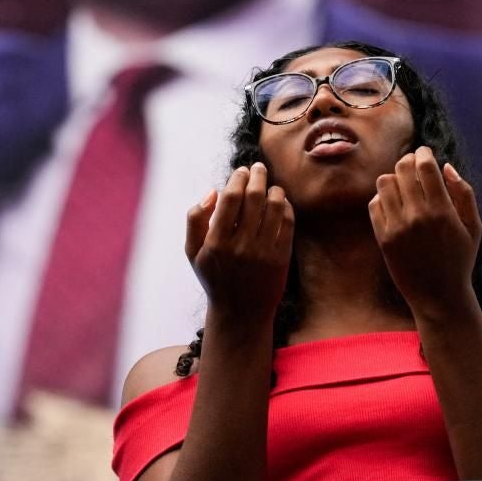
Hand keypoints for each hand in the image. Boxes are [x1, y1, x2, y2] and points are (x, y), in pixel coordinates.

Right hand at [185, 162, 293, 329]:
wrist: (241, 313)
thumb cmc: (215, 277)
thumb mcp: (193, 252)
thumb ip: (195, 219)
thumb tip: (213, 191)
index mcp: (216, 243)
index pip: (230, 197)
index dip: (238, 178)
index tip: (241, 171)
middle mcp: (240, 246)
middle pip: (254, 196)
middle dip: (257, 175)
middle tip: (258, 168)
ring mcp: (263, 252)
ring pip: (274, 206)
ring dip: (274, 189)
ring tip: (270, 186)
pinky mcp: (282, 258)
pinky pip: (288, 222)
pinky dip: (286, 206)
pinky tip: (281, 202)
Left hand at [370, 146, 481, 316]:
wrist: (439, 296)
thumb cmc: (460, 260)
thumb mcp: (474, 227)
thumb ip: (464, 193)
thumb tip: (446, 166)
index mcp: (443, 211)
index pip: (425, 166)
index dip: (424, 153)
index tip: (425, 153)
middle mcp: (417, 216)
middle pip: (402, 169)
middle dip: (408, 161)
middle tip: (413, 166)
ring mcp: (397, 227)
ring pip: (384, 182)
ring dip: (394, 178)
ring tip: (403, 185)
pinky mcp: (383, 238)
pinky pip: (374, 204)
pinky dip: (383, 198)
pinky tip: (394, 204)